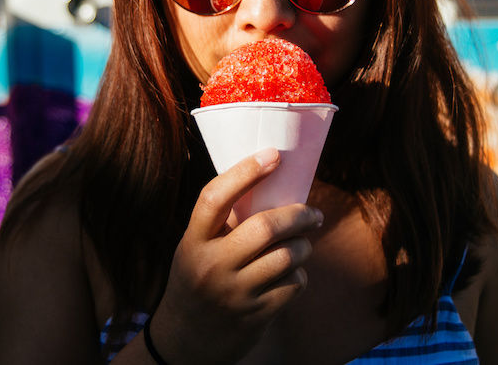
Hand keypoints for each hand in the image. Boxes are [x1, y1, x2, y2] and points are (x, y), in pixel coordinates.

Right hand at [149, 148, 323, 363]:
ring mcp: (234, 293)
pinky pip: (293, 284)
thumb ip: (221, 225)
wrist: (185, 343)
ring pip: (287, 256)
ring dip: (304, 246)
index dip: (245, 172)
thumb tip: (269, 186)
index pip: (214, 198)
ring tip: (304, 244)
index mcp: (192, 242)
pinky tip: (294, 273)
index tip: (272, 154)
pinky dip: (300, 275)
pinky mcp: (256, 315)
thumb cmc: (196, 282)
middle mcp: (211, 266)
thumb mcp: (194, 251)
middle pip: (264, 227)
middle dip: (298, 215)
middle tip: (313, 213)